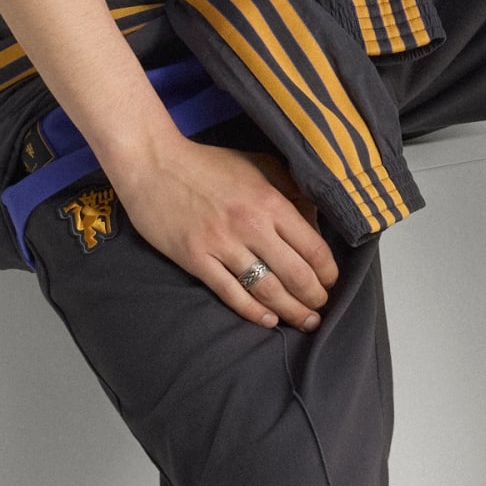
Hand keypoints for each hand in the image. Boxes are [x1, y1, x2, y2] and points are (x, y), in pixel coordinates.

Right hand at [114, 132, 338, 329]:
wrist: (154, 164)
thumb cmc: (209, 164)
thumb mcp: (258, 164)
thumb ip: (289, 188)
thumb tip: (315, 218)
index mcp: (270, 202)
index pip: (313, 247)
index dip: (328, 271)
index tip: (332, 281)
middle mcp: (251, 226)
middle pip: (295, 274)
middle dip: (314, 297)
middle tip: (321, 307)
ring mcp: (222, 245)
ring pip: (267, 289)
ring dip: (290, 311)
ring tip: (304, 321)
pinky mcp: (195, 259)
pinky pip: (230, 293)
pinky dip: (252, 312)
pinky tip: (268, 321)